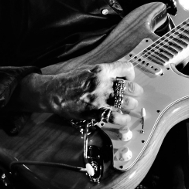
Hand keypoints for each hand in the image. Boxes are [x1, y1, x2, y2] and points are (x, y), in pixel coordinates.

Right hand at [16, 61, 142, 124]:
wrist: (53, 92)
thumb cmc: (69, 80)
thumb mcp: (87, 69)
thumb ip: (104, 71)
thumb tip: (119, 73)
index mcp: (102, 70)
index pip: (127, 68)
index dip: (131, 74)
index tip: (129, 79)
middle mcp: (104, 83)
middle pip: (131, 87)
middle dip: (135, 92)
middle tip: (134, 94)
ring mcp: (100, 99)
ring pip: (128, 103)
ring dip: (130, 106)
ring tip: (129, 107)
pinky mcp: (96, 112)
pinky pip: (117, 118)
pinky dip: (123, 120)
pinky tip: (123, 119)